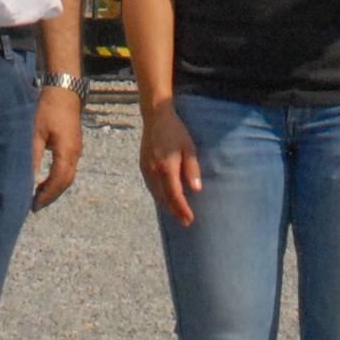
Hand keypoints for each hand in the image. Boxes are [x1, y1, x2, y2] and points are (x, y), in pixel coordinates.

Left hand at [31, 84, 83, 210]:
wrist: (64, 91)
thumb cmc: (48, 109)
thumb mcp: (36, 132)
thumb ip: (33, 155)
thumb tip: (28, 177)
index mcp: (67, 151)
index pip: (59, 180)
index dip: (47, 194)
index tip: (34, 204)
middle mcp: (75, 153)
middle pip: (66, 182)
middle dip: (51, 195)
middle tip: (35, 205)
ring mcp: (77, 150)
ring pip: (68, 176)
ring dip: (55, 187)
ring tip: (38, 195)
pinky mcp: (74, 146)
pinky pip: (68, 168)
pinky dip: (58, 178)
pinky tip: (46, 179)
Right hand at [138, 105, 201, 226]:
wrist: (156, 117)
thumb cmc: (176, 131)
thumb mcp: (189, 147)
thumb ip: (192, 169)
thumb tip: (196, 190)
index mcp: (166, 167)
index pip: (175, 195)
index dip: (182, 209)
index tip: (190, 219)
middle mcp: (153, 170)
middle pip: (164, 198)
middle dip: (175, 211)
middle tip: (186, 222)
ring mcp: (146, 169)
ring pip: (155, 194)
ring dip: (166, 205)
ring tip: (177, 214)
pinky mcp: (143, 166)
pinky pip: (151, 186)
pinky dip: (159, 196)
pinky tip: (165, 199)